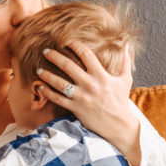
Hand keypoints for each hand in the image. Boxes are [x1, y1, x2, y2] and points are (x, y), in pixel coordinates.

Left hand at [39, 42, 141, 165]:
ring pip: (60, 83)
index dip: (75, 45)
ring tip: (38, 69)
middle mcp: (90, 84)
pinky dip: (48, 93)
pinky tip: (40, 86)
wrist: (119, 124)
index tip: (66, 41)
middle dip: (55, 56)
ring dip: (47, 75)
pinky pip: (58, 99)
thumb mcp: (126, 79)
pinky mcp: (76, 108)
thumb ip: (126, 60)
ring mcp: (82, 97)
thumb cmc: (121, 100)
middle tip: (45, 51)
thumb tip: (127, 43)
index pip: (86, 55)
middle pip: (68, 66)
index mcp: (101, 75)